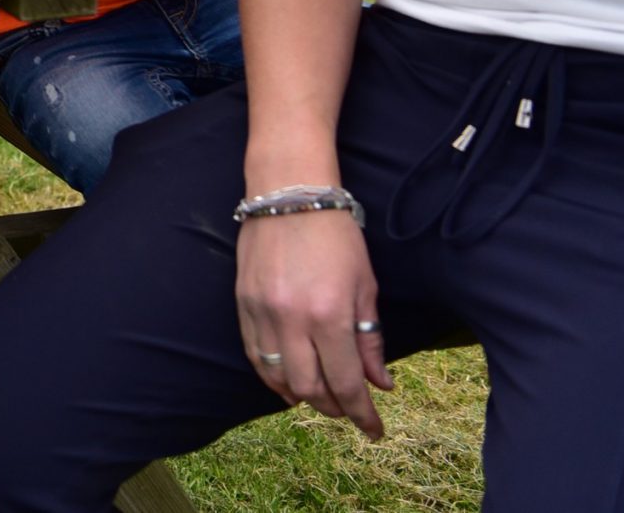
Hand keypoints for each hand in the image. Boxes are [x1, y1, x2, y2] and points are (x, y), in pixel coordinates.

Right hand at [235, 209, 392, 438]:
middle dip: (332, 408)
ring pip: (277, 376)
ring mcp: (262, 312)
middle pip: (309, 388)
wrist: (288, 194)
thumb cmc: (336, 236)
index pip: (347, 383)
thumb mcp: (365, 286)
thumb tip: (380, 383)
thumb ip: (370, 338)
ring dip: (300, 395)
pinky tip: (286, 380)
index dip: (363, 414)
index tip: (374, 430)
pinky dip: (271, 375)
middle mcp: (292, 319)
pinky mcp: (243, 303)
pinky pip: (255, 353)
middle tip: (349, 409)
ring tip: (318, 397)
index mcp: (330, 315)